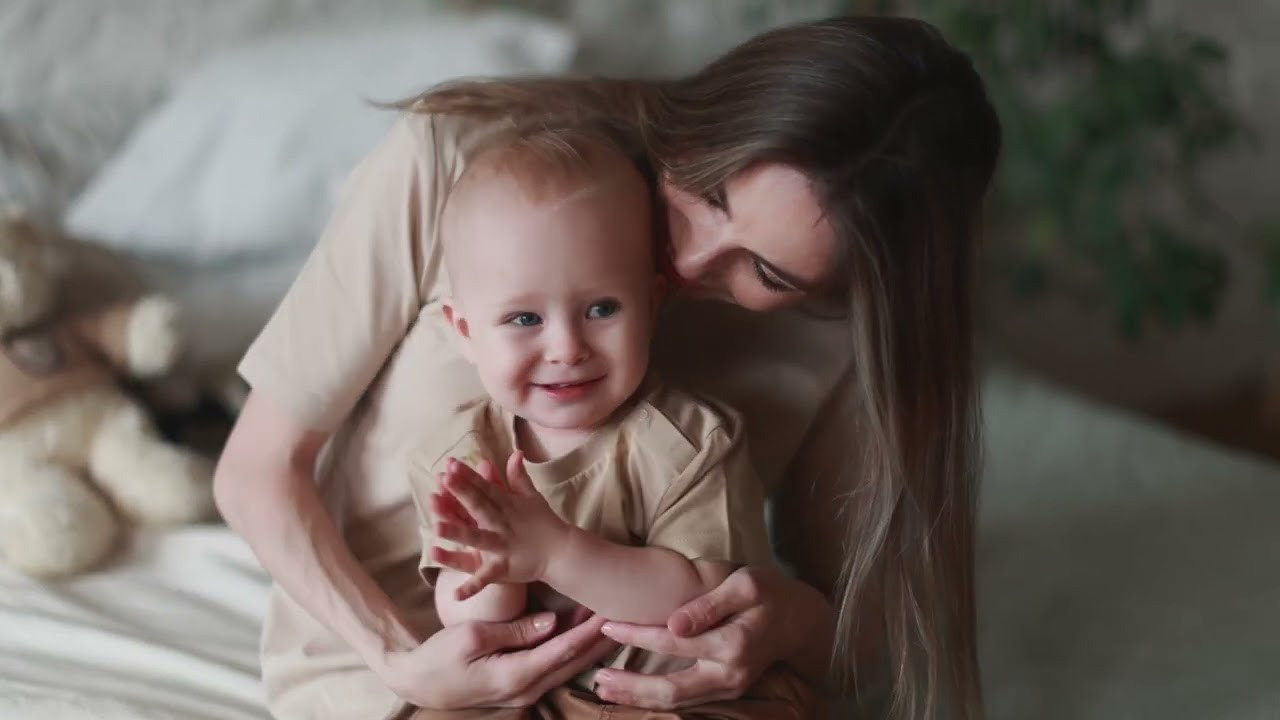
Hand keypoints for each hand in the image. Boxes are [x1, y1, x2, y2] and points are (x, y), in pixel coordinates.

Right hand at [379, 610, 616, 708]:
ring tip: (615, 620)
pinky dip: (572, 649)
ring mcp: (524, 690)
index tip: (611, 611)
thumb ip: (515, 631)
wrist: (417, 681)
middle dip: (602, 638)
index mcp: (516, 676)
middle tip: (627, 614)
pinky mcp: (519, 684)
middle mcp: (527, 689)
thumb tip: (550, 622)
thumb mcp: (472, 637)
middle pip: (574, 661)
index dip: (590, 631)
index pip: (564, 651)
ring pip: (567, 665)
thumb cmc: (440, 657)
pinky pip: (554, 666)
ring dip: (591, 643)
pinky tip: (583, 632)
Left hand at [430, 451, 569, 599]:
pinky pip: (486, 577)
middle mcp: (502, 523)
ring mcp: (502, 546)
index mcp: (507, 505)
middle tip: (443, 481)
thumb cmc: (544, 523)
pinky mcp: (504, 568)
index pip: (485, 487)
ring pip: (478, 538)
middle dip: (462, 494)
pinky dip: (472, 587)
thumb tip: (515, 453)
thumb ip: (518, 476)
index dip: (468, 476)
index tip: (451, 464)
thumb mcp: (531, 496)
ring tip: (436, 528)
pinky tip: (456, 594)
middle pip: (479, 506)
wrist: (562, 551)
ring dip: (459, 534)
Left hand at [591, 564, 825, 708]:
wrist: (802, 619)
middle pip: (672, 691)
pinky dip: (657, 697)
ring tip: (606, 689)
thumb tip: (673, 623)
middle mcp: (730, 675)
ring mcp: (729, 688)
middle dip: (631, 687)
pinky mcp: (726, 690)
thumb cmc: (770, 592)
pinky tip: (634, 690)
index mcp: (733, 645)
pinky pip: (686, 699)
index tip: (608, 624)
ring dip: (639, 697)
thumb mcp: (745, 585)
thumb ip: (709, 605)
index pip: (673, 643)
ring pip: (677, 701)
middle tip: (597, 679)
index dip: (637, 634)